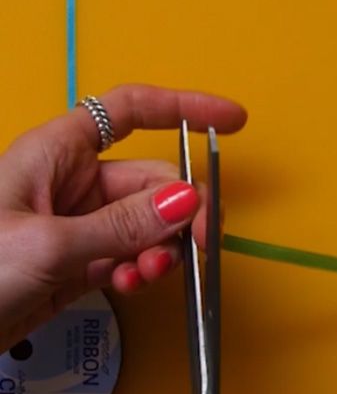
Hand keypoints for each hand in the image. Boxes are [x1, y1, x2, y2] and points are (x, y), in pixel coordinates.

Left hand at [0, 84, 246, 349]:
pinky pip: (132, 256)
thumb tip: (189, 201)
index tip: (233, 121)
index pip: (132, 110)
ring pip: (149, 223)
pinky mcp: (79, 264)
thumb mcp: (47, 244)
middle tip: (200, 246)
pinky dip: (142, 270)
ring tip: (147, 275)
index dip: (184, 108)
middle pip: (153, 180)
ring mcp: (79, 225)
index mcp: (58, 153)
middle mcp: (73, 183)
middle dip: (181, 211)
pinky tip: (132, 285)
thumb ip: (124, 225)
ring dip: (161, 248)